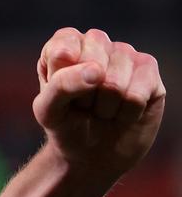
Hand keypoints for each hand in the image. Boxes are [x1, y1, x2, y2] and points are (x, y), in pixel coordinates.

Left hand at [33, 28, 165, 181]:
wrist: (91, 154)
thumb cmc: (65, 126)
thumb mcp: (47, 111)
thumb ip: (60, 86)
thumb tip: (97, 71)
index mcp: (66, 44)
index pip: (63, 48)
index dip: (60, 79)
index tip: (59, 94)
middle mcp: (97, 42)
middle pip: (92, 63)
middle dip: (83, 96)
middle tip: (83, 105)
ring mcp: (126, 54)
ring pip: (114, 83)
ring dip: (104, 108)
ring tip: (102, 110)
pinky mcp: (149, 72)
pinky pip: (135, 96)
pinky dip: (125, 114)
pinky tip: (122, 112)